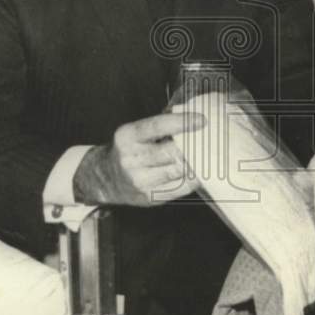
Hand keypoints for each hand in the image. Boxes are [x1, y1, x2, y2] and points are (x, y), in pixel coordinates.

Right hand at [73, 112, 205, 205]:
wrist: (103, 178)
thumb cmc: (127, 149)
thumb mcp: (135, 131)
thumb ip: (160, 124)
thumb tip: (190, 117)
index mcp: (127, 137)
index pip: (157, 126)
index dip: (182, 122)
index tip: (202, 120)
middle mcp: (131, 159)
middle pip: (171, 151)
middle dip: (193, 145)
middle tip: (210, 139)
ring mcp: (139, 181)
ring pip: (177, 171)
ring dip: (195, 163)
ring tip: (208, 155)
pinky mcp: (148, 197)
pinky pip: (178, 188)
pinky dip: (192, 179)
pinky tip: (199, 172)